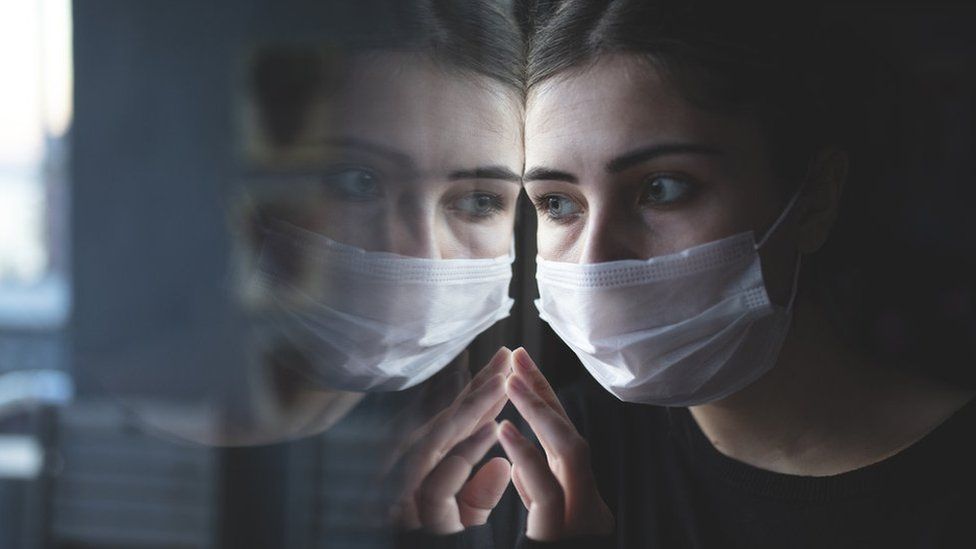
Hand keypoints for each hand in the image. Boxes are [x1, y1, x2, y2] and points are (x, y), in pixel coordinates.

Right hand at [391, 347, 513, 533]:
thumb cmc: (432, 539)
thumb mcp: (463, 517)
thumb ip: (480, 492)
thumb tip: (501, 463)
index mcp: (431, 464)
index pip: (457, 421)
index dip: (481, 391)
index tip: (506, 365)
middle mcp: (415, 466)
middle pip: (450, 419)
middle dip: (480, 386)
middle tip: (506, 356)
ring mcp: (405, 484)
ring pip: (443, 439)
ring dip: (472, 409)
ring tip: (500, 385)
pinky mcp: (404, 508)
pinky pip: (436, 483)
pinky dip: (462, 458)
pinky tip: (490, 430)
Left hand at [497, 348, 613, 540]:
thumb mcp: (541, 523)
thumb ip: (535, 492)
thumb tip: (516, 465)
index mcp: (575, 495)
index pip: (560, 437)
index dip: (543, 398)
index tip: (521, 364)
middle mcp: (586, 500)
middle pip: (567, 433)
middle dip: (543, 392)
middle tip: (518, 355)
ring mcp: (580, 517)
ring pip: (568, 452)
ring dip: (538, 412)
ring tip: (510, 382)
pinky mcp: (564, 535)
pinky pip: (548, 490)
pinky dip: (528, 456)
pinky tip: (504, 429)